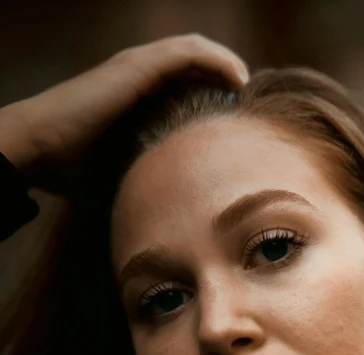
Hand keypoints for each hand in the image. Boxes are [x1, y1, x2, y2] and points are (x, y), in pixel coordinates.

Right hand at [0, 34, 248, 195]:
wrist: (39, 149)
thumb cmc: (71, 169)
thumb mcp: (121, 171)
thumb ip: (145, 176)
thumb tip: (172, 213)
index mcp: (133, 96)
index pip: (181, 83)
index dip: (209, 94)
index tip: (231, 120)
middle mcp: (137, 75)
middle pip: (193, 65)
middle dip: (222, 78)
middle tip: (244, 104)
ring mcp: (137, 66)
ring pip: (195, 52)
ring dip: (226, 65)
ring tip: (246, 88)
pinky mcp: (139, 66)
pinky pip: (189, 53)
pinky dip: (218, 60)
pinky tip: (238, 80)